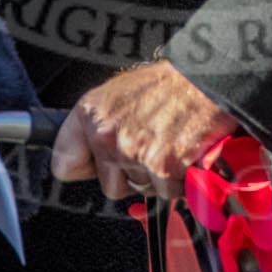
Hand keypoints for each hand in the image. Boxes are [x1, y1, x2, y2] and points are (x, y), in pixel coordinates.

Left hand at [52, 60, 236, 200]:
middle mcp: (107, 134)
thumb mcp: (117, 93)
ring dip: (159, 176)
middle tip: (152, 144)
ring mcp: (134, 152)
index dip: (84, 167)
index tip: (94, 164)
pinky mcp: (163, 167)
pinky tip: (185, 150)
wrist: (208, 79)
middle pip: (110, 187)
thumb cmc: (167, 85)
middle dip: (131, 175)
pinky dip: (180, 179)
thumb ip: (94, 126)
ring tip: (171, 141)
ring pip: (142, 190)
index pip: (64, 164)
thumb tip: (73, 162)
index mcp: (90, 113)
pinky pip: (168, 192)